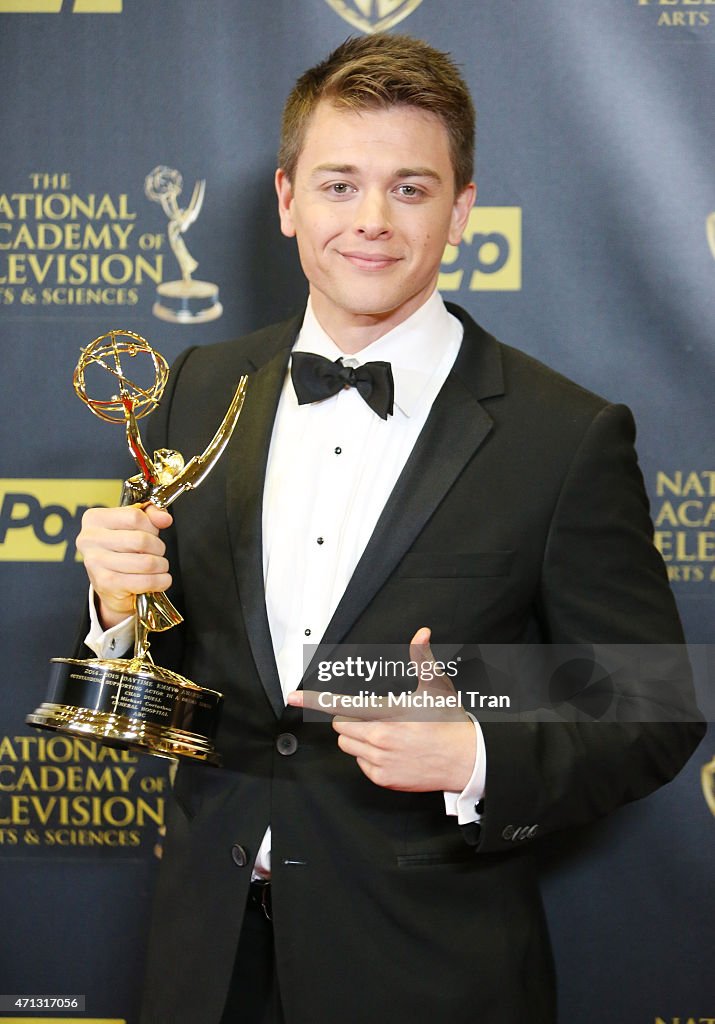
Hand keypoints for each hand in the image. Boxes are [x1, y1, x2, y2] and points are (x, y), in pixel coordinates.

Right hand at [76, 504, 172, 628]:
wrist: (109, 585)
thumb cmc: (122, 551)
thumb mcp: (134, 525)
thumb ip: (151, 515)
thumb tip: (164, 518)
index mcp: (95, 518)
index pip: (135, 516)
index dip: (152, 526)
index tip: (153, 533)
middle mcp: (90, 539)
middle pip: (141, 540)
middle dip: (158, 548)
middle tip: (157, 553)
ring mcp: (96, 562)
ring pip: (146, 562)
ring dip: (161, 565)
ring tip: (158, 566)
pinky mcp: (106, 584)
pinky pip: (146, 581)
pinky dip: (160, 581)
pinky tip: (159, 579)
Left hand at [287, 627, 476, 793]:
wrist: (466, 760)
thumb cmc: (450, 721)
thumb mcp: (436, 685)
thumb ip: (422, 658)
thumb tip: (421, 633)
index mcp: (389, 712)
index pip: (342, 705)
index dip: (314, 700)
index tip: (292, 696)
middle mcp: (381, 738)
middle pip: (341, 725)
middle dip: (351, 718)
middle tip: (377, 715)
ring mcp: (381, 761)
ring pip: (347, 744)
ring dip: (357, 737)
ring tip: (385, 732)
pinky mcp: (383, 778)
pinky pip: (360, 763)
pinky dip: (368, 756)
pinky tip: (391, 749)